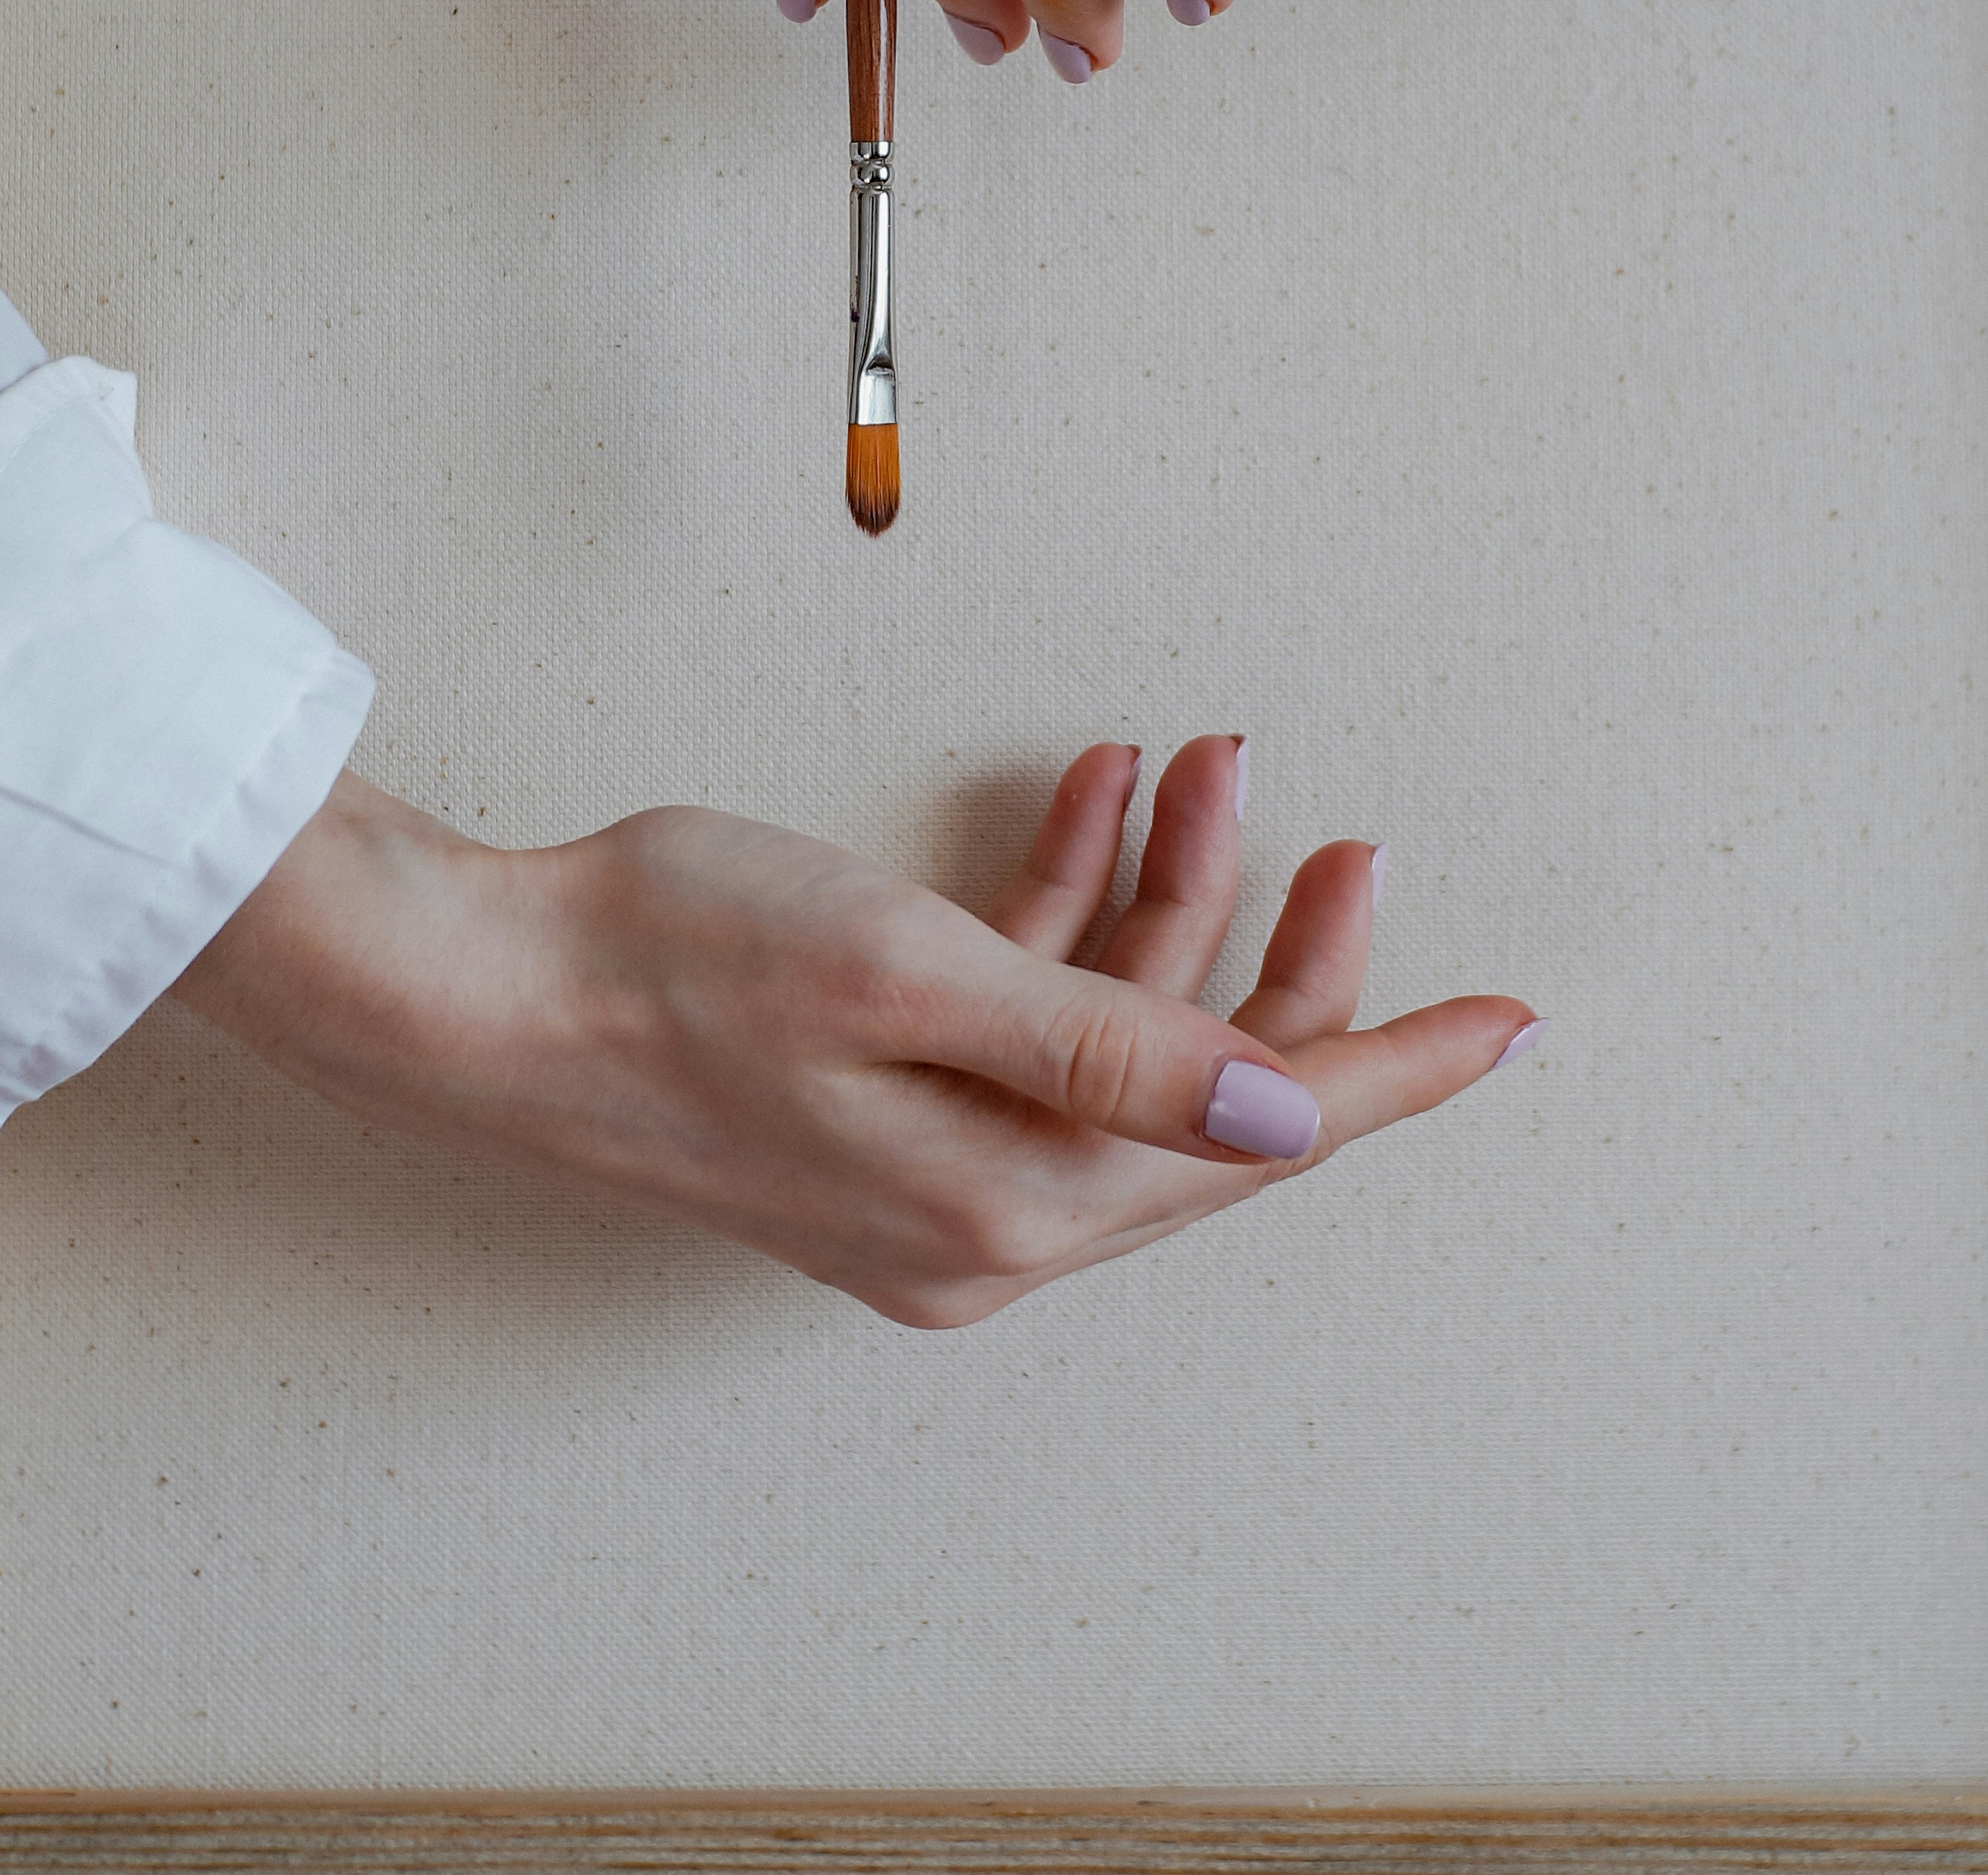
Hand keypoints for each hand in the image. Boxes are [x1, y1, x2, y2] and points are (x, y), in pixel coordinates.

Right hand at [175, 736, 1535, 1326]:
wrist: (477, 988)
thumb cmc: (670, 964)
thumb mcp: (909, 977)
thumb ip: (1109, 1050)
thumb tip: (1285, 1122)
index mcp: (1011, 1205)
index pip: (1264, 1138)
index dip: (1397, 1066)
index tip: (1509, 1020)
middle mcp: (985, 1221)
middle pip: (1201, 1089)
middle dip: (1276, 947)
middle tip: (1332, 827)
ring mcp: (928, 1176)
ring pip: (1111, 1039)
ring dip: (1160, 900)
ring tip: (1191, 766)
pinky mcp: (876, 1117)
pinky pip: (1019, 1024)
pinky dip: (1061, 913)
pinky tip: (1080, 801)